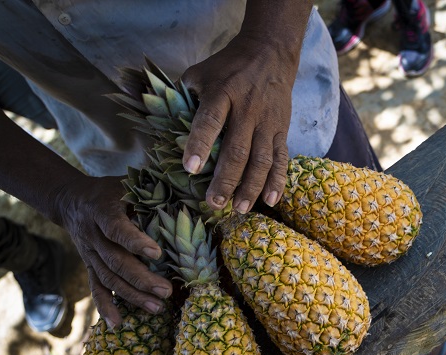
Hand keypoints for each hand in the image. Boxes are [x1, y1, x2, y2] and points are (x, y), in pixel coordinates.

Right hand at [50, 175, 172, 326]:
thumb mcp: (127, 182)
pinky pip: (96, 288)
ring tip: (158, 307)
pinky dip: (105, 307)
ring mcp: (90, 253)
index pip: (116, 228)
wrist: (70, 200)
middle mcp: (93, 234)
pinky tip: (118, 324)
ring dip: (132, 295)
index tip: (157, 252)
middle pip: (115, 261)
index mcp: (103, 210)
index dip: (134, 241)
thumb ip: (152, 189)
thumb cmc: (111, 190)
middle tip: (167, 291)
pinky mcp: (90, 266)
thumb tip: (192, 195)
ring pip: (109, 278)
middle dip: (142, 278)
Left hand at [180, 32, 300, 214]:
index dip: (200, 144)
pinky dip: (277, 181)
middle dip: (226, 180)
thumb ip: (184, 97)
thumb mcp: (200, 72)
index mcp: (222, 93)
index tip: (191, 169)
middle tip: (213, 204)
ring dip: (250, 187)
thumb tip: (164, 125)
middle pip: (237, 150)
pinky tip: (270, 201)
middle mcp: (247, 110)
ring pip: (261, 160)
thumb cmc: (228, 68)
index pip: (210, 121)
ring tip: (239, 209)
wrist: (269, 55)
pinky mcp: (281, 131)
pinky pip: (281, 159)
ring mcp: (267, 123)